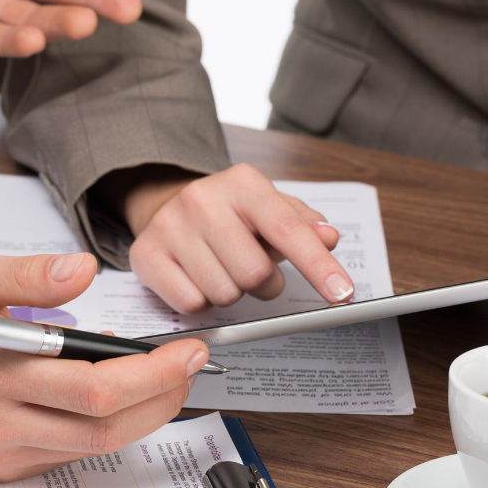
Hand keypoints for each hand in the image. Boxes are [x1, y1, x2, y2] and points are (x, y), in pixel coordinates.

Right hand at [0, 251, 209, 481]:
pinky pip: (63, 455)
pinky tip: (113, 398)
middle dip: (162, 399)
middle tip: (189, 367)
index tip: (187, 351)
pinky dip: (99, 429)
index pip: (95, 388)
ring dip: (139, 418)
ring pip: (90, 449)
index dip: (154, 375)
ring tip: (163, 380)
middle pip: (104, 429)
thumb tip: (83, 270)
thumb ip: (29, 276)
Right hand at [114, 164, 352, 313]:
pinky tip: (196, 277)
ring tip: (222, 269)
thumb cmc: (228, 214)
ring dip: (232, 292)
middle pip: (255, 273)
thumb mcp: (268, 208)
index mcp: (242, 184)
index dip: (318, 266)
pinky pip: (191, 303)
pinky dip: (201, 301)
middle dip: (263, 283)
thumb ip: (303, 225)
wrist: (165, 204)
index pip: (288, 229)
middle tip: (254, 271)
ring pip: (223, 293)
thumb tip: (329, 236)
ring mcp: (170, 226)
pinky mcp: (145, 254)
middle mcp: (202, 199)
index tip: (341, 293)